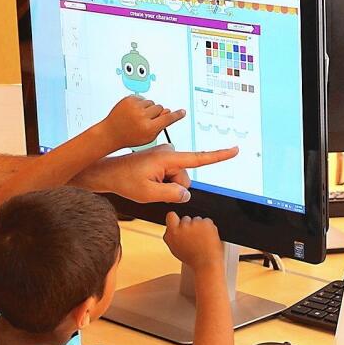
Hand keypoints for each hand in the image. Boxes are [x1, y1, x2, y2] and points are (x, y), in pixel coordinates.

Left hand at [82, 143, 238, 203]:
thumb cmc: (124, 180)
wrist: (108, 172)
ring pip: (176, 179)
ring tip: (146, 183)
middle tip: (151, 188)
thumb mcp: (148, 193)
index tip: (235, 150)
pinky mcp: (160, 159)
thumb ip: (172, 194)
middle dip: (173, 187)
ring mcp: (165, 156)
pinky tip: (146, 181)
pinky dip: (161, 182)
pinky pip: (169, 176)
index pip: (199, 159)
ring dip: (165, 186)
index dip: (219, 156)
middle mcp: (169, 153)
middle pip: (184, 178)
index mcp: (168, 158)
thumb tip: (186, 193)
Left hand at [100, 95, 185, 148]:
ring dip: (148, 108)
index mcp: (148, 128)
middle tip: (147, 120)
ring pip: (152, 102)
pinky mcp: (129, 99)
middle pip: (160, 108)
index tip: (182, 112)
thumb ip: (160, 126)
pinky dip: (140, 104)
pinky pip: (142, 98)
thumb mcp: (147, 138)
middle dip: (156, 113)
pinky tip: (133, 111)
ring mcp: (135, 107)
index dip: (177, 115)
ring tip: (138, 116)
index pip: (168, 119)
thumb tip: (168, 113)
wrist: (111, 132)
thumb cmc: (129, 136)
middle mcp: (142, 117)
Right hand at [163, 212, 223, 268]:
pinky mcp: (205, 223)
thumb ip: (173, 238)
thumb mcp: (176, 251)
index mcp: (171, 235)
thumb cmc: (193, 260)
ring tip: (202, 240)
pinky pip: (207, 221)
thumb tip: (174, 232)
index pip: (171, 216)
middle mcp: (181, 228)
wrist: (206, 264)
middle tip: (194, 237)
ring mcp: (193, 224)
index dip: (176, 219)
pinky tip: (208, 238)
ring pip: (197, 220)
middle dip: (190, 225)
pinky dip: (209, 228)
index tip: (180, 224)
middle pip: (185, 219)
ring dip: (200, 227)